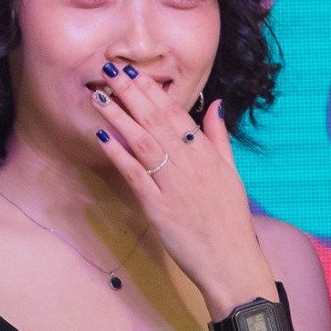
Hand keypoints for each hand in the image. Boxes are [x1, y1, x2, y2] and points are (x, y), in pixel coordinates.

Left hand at [91, 67, 272, 317]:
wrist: (230, 260)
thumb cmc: (230, 219)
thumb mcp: (232, 173)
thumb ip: (219, 138)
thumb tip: (215, 105)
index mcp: (207, 155)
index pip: (177, 114)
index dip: (153, 91)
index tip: (134, 71)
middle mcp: (190, 164)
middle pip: (156, 121)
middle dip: (131, 93)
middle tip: (109, 70)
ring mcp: (173, 185)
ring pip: (142, 142)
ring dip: (118, 117)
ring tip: (99, 96)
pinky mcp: (157, 207)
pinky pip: (135, 175)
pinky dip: (118, 154)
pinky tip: (102, 136)